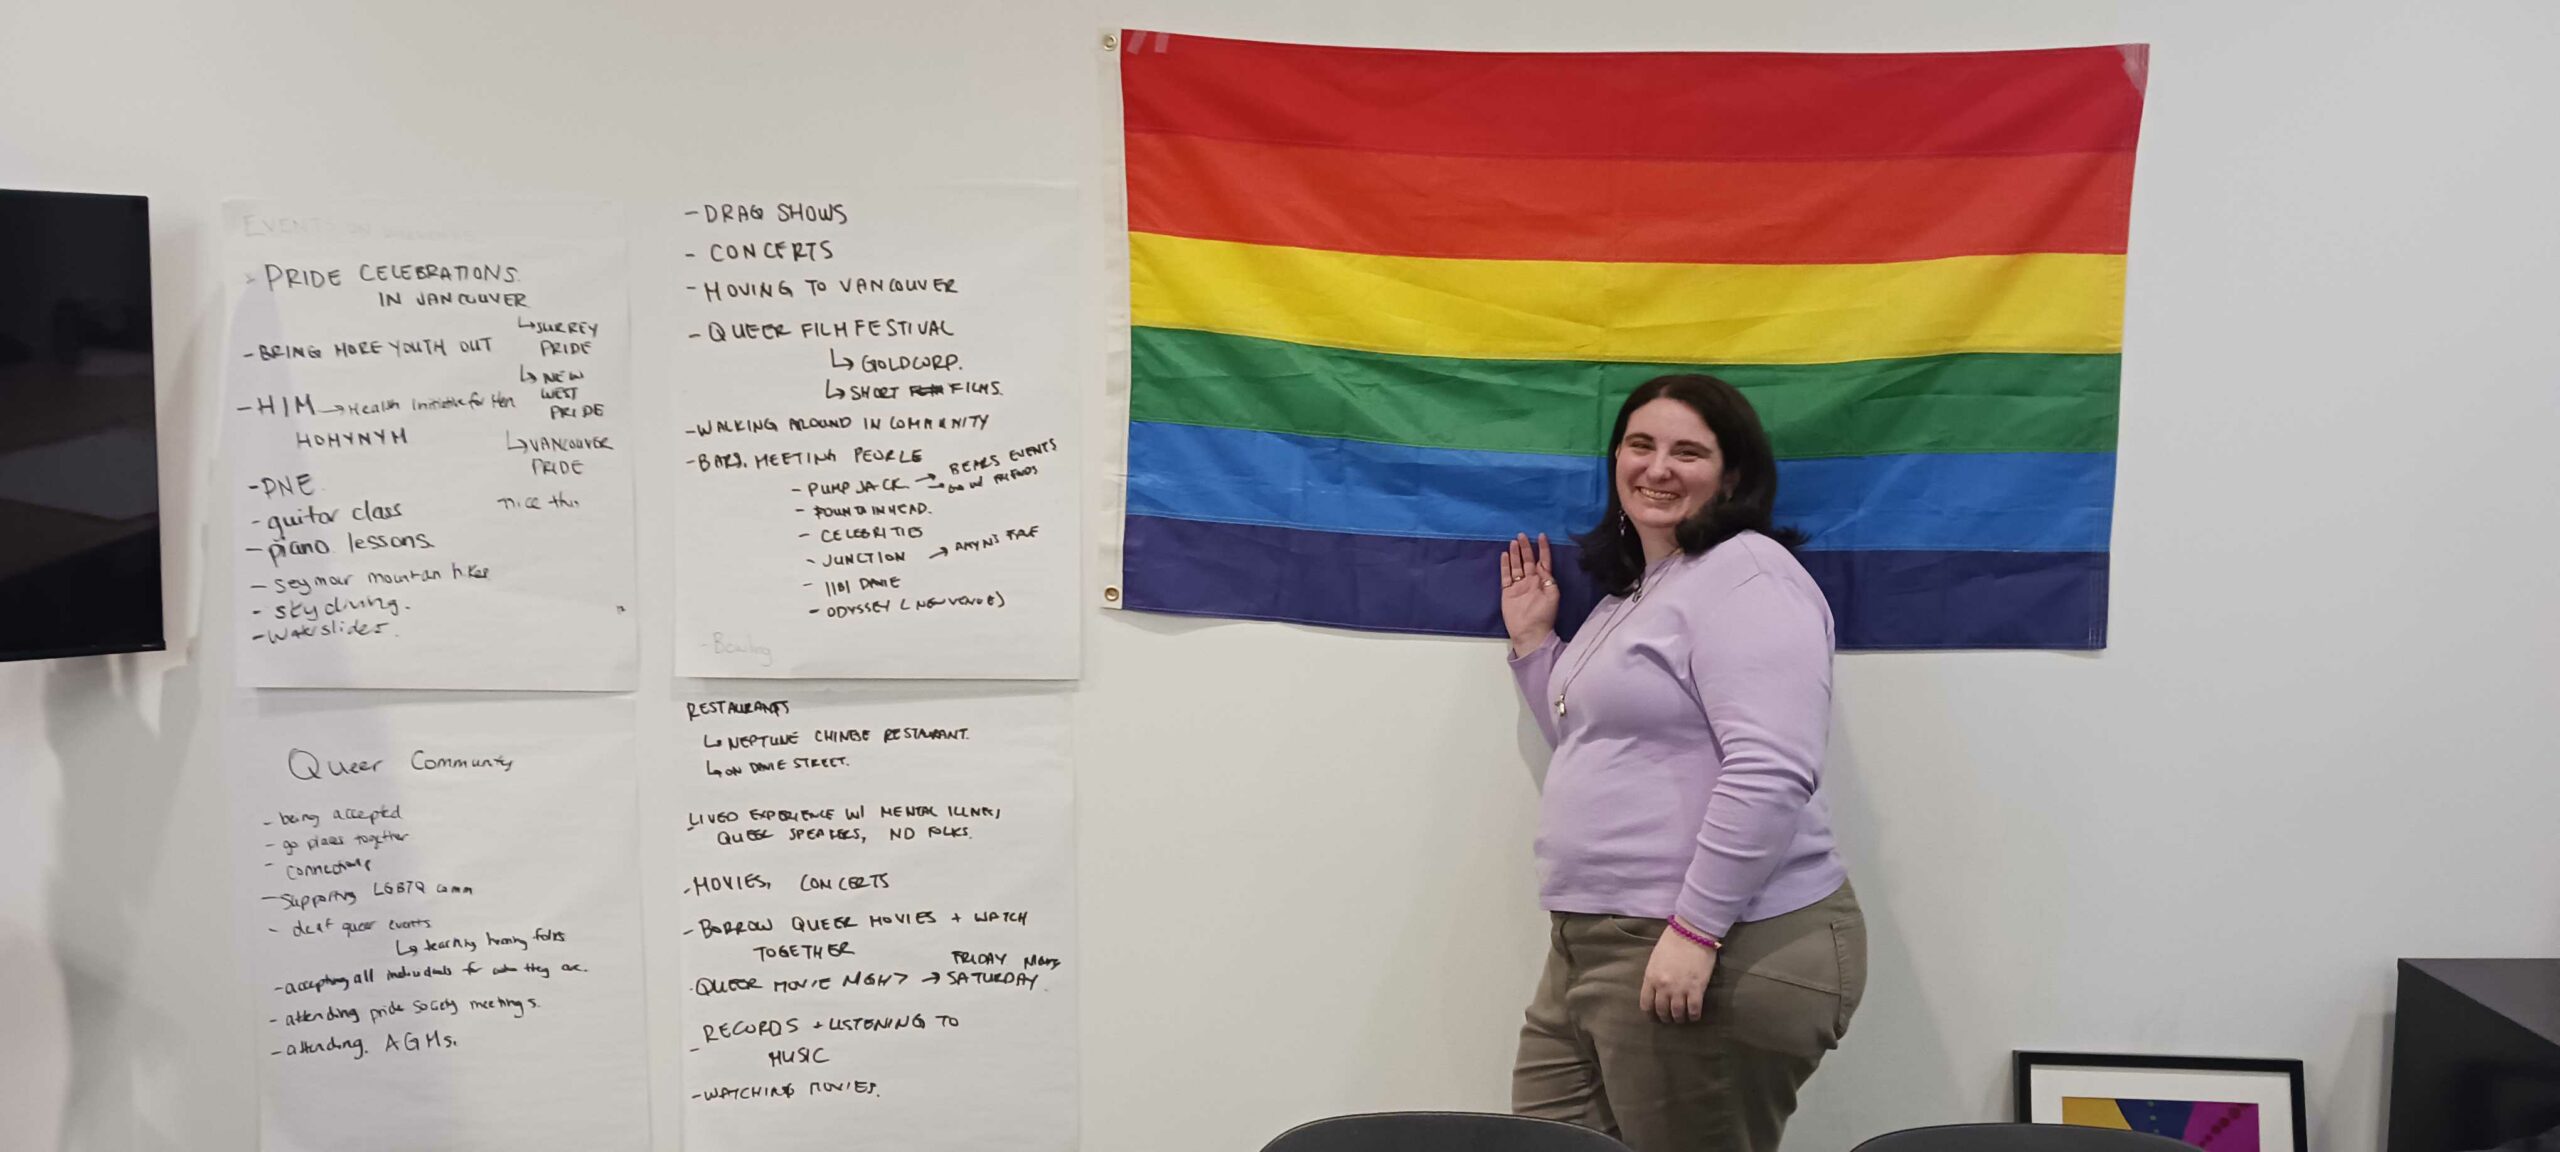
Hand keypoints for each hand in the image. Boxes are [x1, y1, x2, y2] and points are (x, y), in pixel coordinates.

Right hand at [1498, 533, 1558, 656]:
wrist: (1530, 632)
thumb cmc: (1544, 615)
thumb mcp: (1553, 596)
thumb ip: (1548, 579)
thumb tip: (1542, 566)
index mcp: (1543, 581)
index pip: (1544, 561)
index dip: (1543, 548)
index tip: (1541, 536)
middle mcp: (1530, 581)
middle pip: (1528, 560)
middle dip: (1526, 547)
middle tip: (1522, 535)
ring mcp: (1518, 586)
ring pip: (1516, 566)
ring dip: (1515, 554)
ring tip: (1513, 541)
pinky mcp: (1508, 592)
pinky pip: (1505, 576)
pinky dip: (1505, 566)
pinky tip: (1504, 555)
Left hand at [1639, 928, 1716, 1023]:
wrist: (1692, 932)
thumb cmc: (1672, 941)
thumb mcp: (1655, 959)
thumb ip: (1654, 976)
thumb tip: (1657, 990)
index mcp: (1650, 978)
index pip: (1646, 1004)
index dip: (1650, 1014)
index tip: (1654, 1017)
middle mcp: (1663, 987)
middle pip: (1662, 1011)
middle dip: (1665, 1018)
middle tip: (1670, 1018)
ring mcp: (1680, 989)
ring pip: (1677, 1013)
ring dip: (1679, 1019)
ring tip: (1682, 1018)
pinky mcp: (1696, 989)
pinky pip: (1694, 1010)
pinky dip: (1694, 1016)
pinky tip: (1694, 1016)